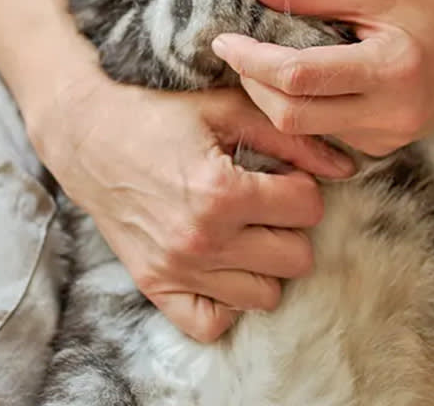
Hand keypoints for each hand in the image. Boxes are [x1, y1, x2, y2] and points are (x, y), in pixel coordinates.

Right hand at [27, 63, 355, 342]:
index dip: (303, 187)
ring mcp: (178, 269)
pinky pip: (214, 323)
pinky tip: (223, 263)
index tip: (282, 176)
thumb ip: (290, 138)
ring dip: (264, 263)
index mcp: (221, 192)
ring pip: (266, 295)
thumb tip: (347, 165)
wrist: (87, 135)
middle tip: (265, 203)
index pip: (308, 209)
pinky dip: (227, 301)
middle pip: (296, 258)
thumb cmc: (159, 114)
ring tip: (244, 230)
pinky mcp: (156, 287)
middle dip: (290, 227)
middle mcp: (202, 239)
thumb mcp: (227, 110)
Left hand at [211, 0, 433, 156]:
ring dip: (274, 98)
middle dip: (253, 84)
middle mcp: (389, 115)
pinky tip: (308, 84)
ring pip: (302, 131)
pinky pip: (324, 135)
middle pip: (290, 116)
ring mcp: (386, 140)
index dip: (251, 60)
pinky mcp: (382, 150)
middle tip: (240, 51)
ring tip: (270, 63)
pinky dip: (304, 109)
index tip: (225, 39)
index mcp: (389, 70)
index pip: (298, 77)